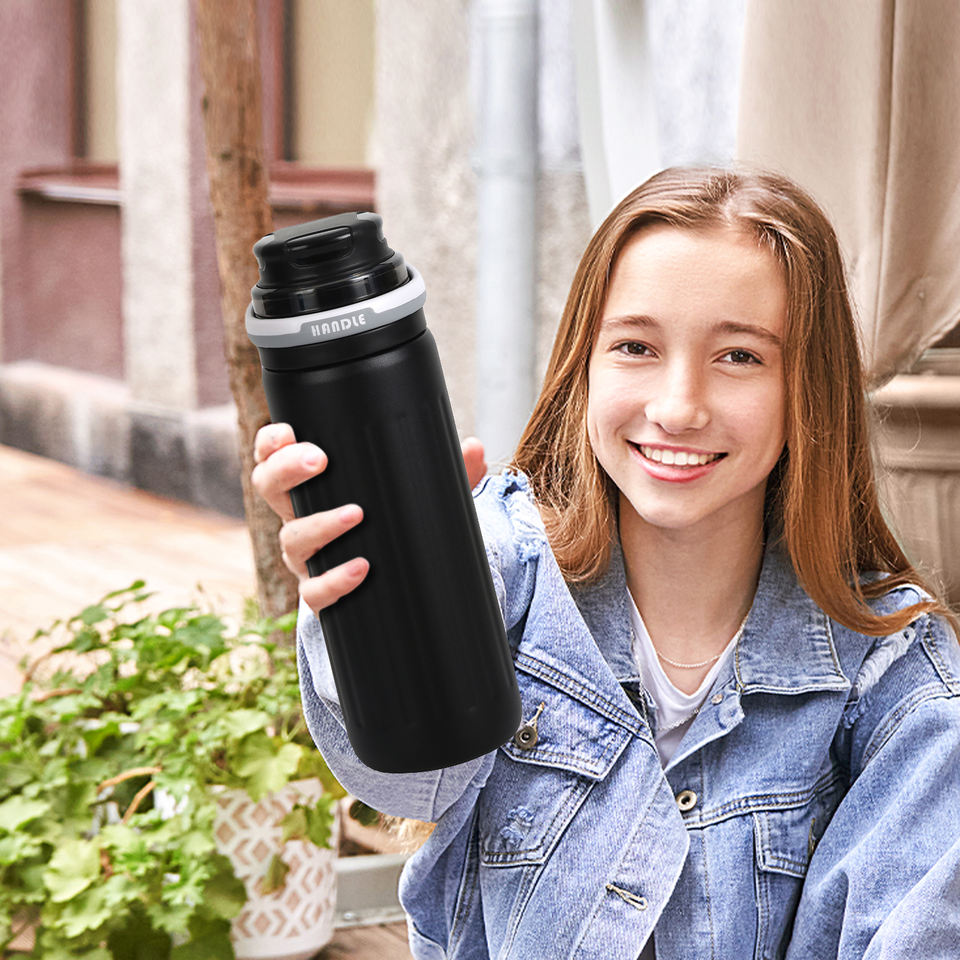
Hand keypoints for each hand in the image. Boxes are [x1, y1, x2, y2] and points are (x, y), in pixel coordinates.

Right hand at [251, 423, 486, 613]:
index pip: (274, 456)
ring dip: (320, 524)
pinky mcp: (320, 594)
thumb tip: (473, 448)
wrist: (397, 590)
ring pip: (291, 539)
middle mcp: (299, 518)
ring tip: (355, 515)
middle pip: (268, 488)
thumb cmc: (397, 527)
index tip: (288, 432)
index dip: (272, 442)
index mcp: (312, 486)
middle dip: (286, 470)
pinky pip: (315, 592)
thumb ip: (447, 472)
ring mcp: (306, 558)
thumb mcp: (418, 497)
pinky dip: (336, 580)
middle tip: (318, 459)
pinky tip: (361, 569)